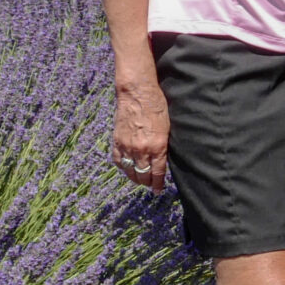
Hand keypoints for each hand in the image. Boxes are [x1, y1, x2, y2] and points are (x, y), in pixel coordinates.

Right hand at [111, 77, 170, 191]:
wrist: (137, 93)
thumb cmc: (157, 106)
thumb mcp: (168, 127)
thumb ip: (164, 145)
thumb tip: (164, 159)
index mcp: (157, 146)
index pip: (157, 172)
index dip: (157, 184)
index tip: (158, 191)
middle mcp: (141, 149)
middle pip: (143, 174)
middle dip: (147, 182)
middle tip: (151, 185)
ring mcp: (127, 146)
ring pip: (130, 170)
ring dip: (135, 177)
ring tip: (140, 180)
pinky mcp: (117, 141)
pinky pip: (119, 160)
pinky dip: (123, 167)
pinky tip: (127, 169)